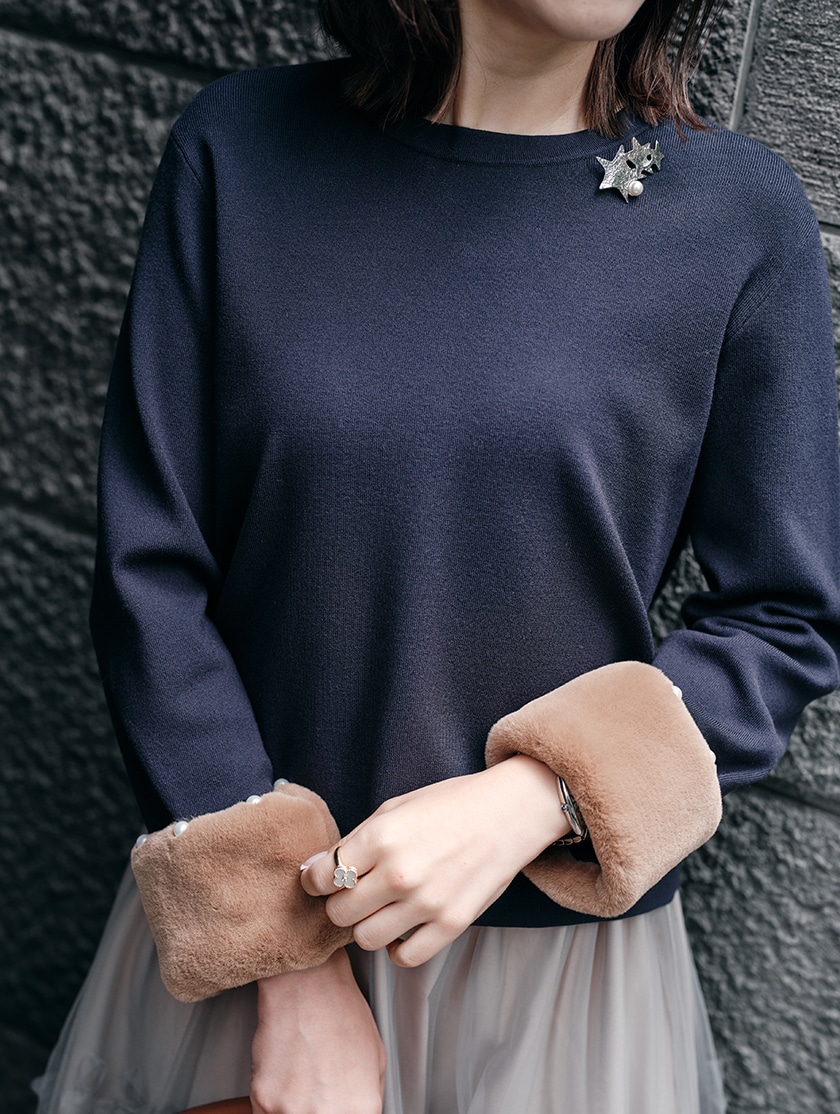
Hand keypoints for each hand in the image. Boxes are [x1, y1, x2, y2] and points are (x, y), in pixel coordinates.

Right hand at [250, 947, 385, 1113]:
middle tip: (317, 1090)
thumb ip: (367, 1097)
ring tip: (302, 1081)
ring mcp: (292, 1110)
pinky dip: (274, 1101)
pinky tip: (286, 1074)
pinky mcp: (263, 1099)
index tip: (336, 1106)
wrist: (306, 982)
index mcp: (360, 1107)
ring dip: (294, 1109)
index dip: (343, 1112)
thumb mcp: (376, 1058)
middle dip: (318, 1111)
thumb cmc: (341, 1010)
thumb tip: (358, 1112)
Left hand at [300, 755, 569, 966]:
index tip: (323, 878)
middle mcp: (400, 873)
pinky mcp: (451, 925)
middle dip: (340, 902)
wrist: (509, 811)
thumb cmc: (450, 804)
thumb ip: (355, 841)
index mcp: (381, 836)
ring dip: (367, 924)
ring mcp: (426, 903)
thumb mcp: (396, 808)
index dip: (316, 879)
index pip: (322, 877)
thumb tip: (315, 870)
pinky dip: (398, 946)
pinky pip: (404, 957)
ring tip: (381, 907)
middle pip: (339, 912)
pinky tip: (404, 926)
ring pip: (365, 938)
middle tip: (356, 890)